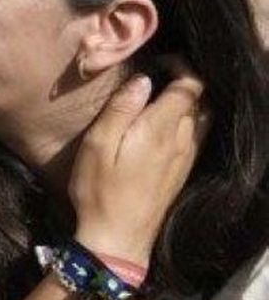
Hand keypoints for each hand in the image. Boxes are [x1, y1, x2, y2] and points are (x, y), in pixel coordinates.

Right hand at [71, 63, 207, 264]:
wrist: (118, 238)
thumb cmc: (100, 190)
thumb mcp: (97, 146)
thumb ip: (121, 109)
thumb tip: (143, 80)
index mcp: (160, 129)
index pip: (190, 86)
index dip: (180, 66)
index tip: (159, 61)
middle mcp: (181, 141)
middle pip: (200, 100)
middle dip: (185, 81)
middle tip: (158, 75)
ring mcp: (185, 158)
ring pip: (201, 119)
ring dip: (188, 102)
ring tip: (161, 97)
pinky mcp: (183, 172)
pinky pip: (195, 137)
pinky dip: (186, 121)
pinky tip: (163, 125)